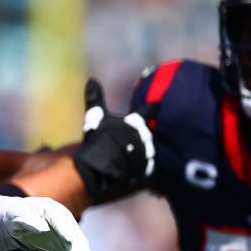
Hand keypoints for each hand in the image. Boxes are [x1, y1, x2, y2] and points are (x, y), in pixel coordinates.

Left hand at [4, 197, 99, 250]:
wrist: (18, 220)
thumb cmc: (15, 216)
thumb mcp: (16, 215)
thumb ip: (27, 220)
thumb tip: (42, 227)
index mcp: (49, 207)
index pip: (58, 219)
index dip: (64, 230)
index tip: (68, 241)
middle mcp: (62, 217)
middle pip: (71, 232)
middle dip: (76, 245)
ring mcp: (67, 229)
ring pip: (79, 242)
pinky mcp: (67, 241)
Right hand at [71, 78, 156, 197]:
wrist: (99, 166)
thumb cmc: (98, 139)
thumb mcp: (95, 117)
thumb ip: (95, 98)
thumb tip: (92, 80)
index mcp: (135, 123)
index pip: (148, 111)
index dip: (153, 107)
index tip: (159, 104)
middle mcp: (145, 137)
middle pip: (145, 134)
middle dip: (140, 135)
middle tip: (131, 138)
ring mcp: (147, 154)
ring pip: (147, 150)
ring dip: (140, 150)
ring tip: (128, 154)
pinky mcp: (146, 170)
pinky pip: (146, 166)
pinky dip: (140, 165)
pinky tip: (129, 166)